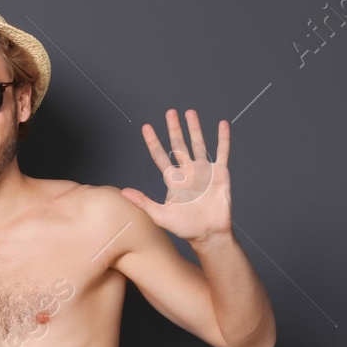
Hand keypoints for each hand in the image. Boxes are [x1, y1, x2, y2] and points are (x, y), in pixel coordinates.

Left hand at [121, 108, 232, 242]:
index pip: (160, 156)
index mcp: (173, 179)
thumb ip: (143, 201)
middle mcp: (188, 171)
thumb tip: (123, 192)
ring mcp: (204, 171)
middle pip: (179, 145)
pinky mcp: (220, 173)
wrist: (208, 233)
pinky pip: (222, 152)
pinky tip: (222, 124)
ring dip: (195, 128)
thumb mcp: (160, 215)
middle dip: (174, 129)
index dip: (153, 142)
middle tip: (170, 112)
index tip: (146, 127)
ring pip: (198, 144)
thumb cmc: (184, 227)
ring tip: (189, 112)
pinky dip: (223, 139)